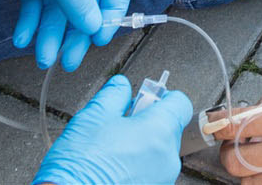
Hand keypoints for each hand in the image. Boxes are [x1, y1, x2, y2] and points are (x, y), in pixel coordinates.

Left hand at [0, 0, 132, 71]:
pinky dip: (31, 20)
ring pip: (59, 7)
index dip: (111, 12)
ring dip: (51, 32)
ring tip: (41, 57)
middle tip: (67, 61)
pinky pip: (36, 3)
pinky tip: (22, 37)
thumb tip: (94, 27)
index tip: (98, 39)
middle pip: (86, 2)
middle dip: (76, 32)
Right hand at [35, 76, 193, 184]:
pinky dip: (137, 168)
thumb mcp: (93, 116)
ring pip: (158, 153)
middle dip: (146, 123)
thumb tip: (122, 86)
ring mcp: (162, 180)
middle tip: (120, 125)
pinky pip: (151, 173)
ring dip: (141, 147)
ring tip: (112, 151)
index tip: (146, 98)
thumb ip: (114, 94)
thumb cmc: (81, 165)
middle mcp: (167, 158)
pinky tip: (113, 168)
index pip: (180, 104)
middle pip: (167, 129)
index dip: (163, 96)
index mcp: (159, 131)